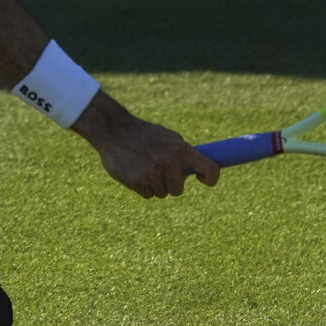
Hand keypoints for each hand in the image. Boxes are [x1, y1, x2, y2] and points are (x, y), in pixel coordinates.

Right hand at [73, 93, 221, 197]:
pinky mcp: (138, 183)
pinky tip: (135, 172)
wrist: (114, 131)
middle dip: (170, 183)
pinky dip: (143, 187)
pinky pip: (148, 195)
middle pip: (178, 189)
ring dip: (155, 185)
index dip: (211, 178)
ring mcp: (153, 174)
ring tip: (145, 167)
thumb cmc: (145, 134)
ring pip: (162, 193)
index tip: (203, 180)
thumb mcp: (168, 137)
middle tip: (159, 169)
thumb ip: (184, 153)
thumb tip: (200, 169)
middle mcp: (169, 163)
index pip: (210, 169)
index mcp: (181, 150)